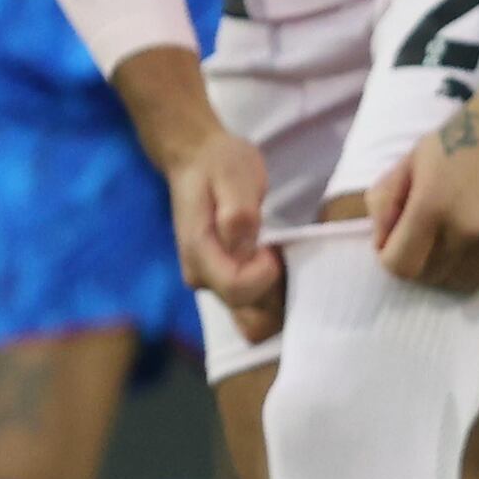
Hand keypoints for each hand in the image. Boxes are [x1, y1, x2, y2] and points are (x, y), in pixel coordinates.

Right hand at [114, 48, 281, 337]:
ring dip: (277, 298)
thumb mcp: (234, 174)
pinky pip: (254, 309)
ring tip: (281, 255)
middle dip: (276, 295)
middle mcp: (202, 278)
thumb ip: (239, 212)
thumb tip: (245, 247)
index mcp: (200, 253)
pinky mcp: (225, 282)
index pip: (237, 289)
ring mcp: (212, 284)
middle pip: (248, 316)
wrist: (197, 158)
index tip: (273, 244)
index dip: (266, 275)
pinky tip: (277, 262)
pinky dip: (273, 296)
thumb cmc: (219, 164)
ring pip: (253, 319)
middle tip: (281, 253)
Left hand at [369, 57, 478, 295]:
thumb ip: (385, 200)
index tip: (396, 241)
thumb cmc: (463, 134)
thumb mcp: (412, 158)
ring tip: (452, 243)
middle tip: (425, 239)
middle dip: (419, 262)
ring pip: (463, 284)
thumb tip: (381, 242)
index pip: (399, 266)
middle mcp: (467, 230)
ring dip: (450, 271)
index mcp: (432, 205)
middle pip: (430, 278)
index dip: (390, 257)